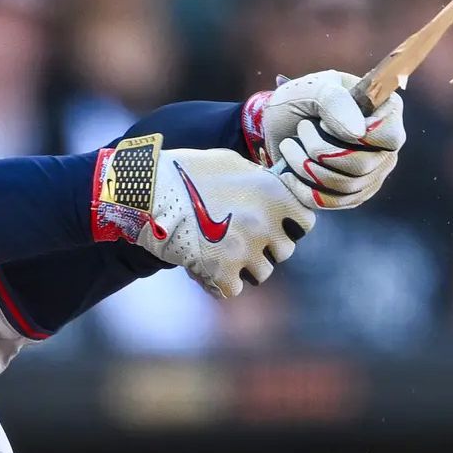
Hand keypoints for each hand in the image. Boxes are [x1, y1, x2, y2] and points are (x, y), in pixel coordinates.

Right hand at [90, 135, 316, 298]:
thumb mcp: (231, 163)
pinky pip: (233, 289)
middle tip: (239, 236)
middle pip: (283, 251)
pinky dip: (219, 282)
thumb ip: (260, 179)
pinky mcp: (221, 272)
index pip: (305, 224)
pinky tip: (204, 266)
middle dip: (265, 247)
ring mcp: (245, 250)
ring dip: (244, 266)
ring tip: (220, 250)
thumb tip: (274, 189)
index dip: (289, 225)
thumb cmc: (187, 171)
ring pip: (261, 273)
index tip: (274, 223)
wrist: (147, 190)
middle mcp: (265, 223)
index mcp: (274, 194)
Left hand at [246, 70, 404, 209]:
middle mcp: (386, 146)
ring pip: (347, 186)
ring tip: (289, 146)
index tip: (322, 121)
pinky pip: (334, 202)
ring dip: (308, 167)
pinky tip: (289, 173)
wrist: (277, 126)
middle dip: (320, 150)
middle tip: (301, 129)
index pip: (389, 135)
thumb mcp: (311, 88)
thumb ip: (335, 101)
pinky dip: (305, 189)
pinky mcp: (353, 194)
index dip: (357, 135)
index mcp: (385, 111)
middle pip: (363, 165)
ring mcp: (372, 173)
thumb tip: (359, 133)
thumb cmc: (299, 100)